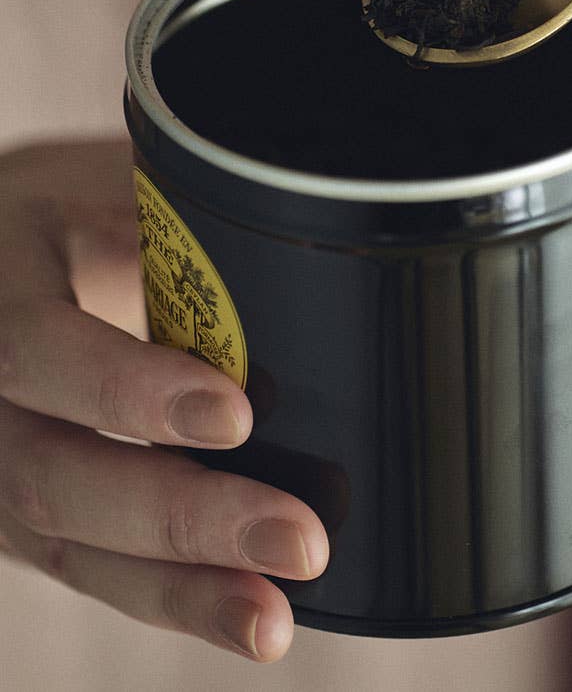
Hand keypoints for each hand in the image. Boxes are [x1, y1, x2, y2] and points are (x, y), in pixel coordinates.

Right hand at [0, 139, 328, 660]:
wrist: (10, 254)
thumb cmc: (82, 211)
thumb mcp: (112, 186)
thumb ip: (179, 218)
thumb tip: (309, 226)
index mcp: (1, 277)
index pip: (38, 347)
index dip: (127, 390)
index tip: (235, 413)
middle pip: (52, 472)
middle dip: (180, 516)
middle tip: (297, 536)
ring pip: (64, 541)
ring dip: (179, 587)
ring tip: (272, 616)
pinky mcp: (22, 513)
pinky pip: (86, 566)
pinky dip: (172, 597)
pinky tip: (245, 613)